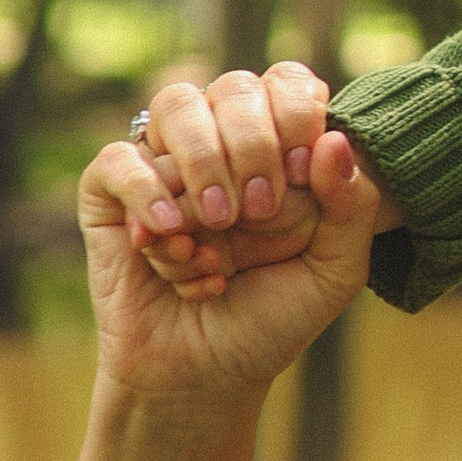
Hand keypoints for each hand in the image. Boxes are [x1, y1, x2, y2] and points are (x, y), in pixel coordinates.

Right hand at [116, 65, 389, 296]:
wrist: (204, 376)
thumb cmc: (270, 320)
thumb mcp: (333, 273)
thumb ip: (351, 208)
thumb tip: (336, 140)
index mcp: (280, 150)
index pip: (289, 84)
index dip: (295, 116)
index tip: (299, 175)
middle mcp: (222, 145)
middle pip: (233, 88)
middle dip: (251, 147)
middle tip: (255, 213)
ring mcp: (164, 164)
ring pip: (176, 107)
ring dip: (201, 167)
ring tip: (214, 229)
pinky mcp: (110, 195)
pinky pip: (120, 159)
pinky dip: (147, 194)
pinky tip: (166, 239)